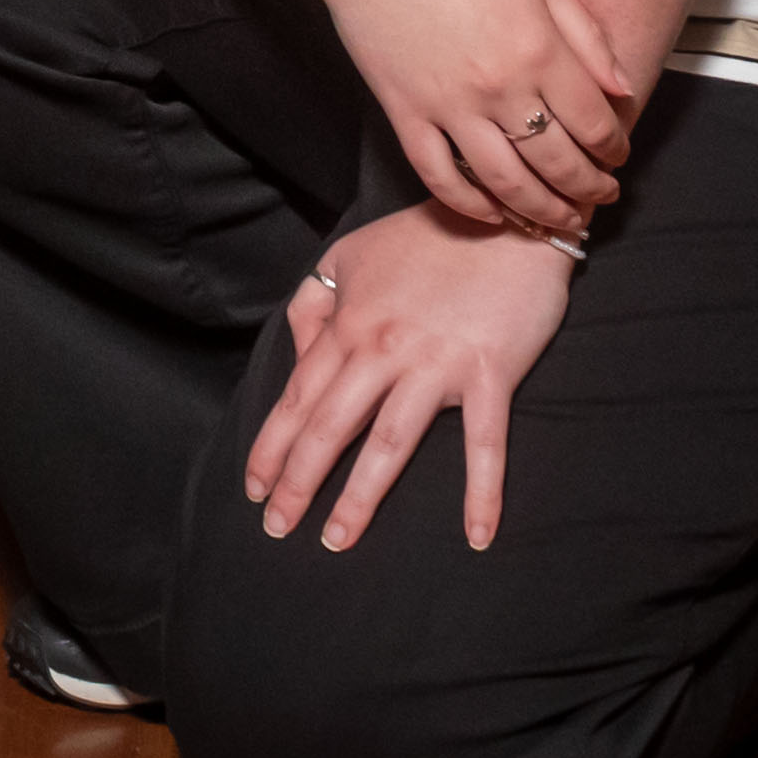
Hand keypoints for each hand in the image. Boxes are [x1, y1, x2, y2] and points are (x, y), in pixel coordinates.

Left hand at [247, 204, 578, 553]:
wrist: (503, 216)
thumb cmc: (426, 238)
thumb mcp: (350, 256)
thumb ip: (314, 305)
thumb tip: (298, 355)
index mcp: (350, 324)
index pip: (300, 396)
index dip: (273, 445)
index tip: (254, 488)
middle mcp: (384, 349)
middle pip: (331, 427)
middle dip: (299, 482)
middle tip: (277, 528)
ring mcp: (437, 364)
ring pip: (390, 442)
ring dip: (361, 497)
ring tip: (337, 540)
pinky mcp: (491, 372)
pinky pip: (485, 443)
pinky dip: (482, 492)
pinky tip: (477, 537)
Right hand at [270, 0, 636, 237]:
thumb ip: (585, 36)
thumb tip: (622, 89)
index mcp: (539, 50)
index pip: (594, 123)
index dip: (614, 149)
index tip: (618, 156)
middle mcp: (499, 88)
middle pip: (558, 162)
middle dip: (589, 189)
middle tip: (601, 198)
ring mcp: (449, 106)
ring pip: (506, 183)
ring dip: (541, 211)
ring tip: (560, 220)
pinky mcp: (405, 114)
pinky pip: (440, 177)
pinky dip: (469, 205)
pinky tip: (492, 214)